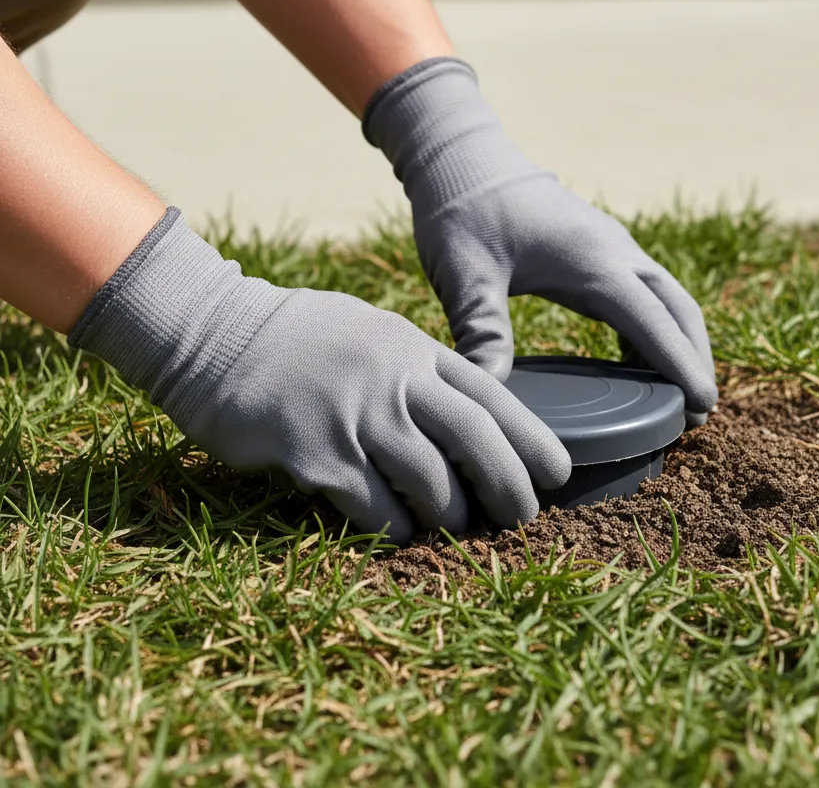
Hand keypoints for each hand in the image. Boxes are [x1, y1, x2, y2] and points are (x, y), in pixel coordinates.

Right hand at [69, 209, 571, 542]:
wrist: (213, 334)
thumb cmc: (296, 337)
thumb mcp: (369, 331)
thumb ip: (415, 367)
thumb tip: (462, 412)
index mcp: (411, 347)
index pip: (491, 395)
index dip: (531, 438)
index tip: (558, 472)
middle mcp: (393, 378)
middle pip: (475, 439)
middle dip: (509, 485)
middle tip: (524, 517)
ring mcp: (356, 415)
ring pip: (431, 482)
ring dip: (452, 516)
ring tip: (458, 528)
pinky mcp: (317, 454)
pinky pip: (375, 507)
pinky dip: (396, 527)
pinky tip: (400, 533)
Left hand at [364, 59, 717, 417]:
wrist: (463, 158)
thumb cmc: (462, 214)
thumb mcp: (465, 276)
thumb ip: (482, 332)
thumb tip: (492, 394)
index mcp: (593, 262)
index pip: (654, 322)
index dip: (682, 366)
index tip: (704, 407)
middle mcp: (615, 252)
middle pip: (679, 309)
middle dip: (695, 359)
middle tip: (699, 413)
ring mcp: (611, 246)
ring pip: (667, 298)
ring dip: (680, 342)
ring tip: (678, 396)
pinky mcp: (598, 248)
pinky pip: (643, 291)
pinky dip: (654, 327)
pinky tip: (637, 361)